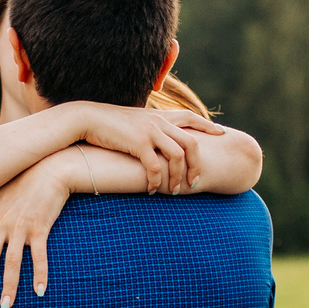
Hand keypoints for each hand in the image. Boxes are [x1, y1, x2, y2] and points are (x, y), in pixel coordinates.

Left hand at [0, 149, 76, 307]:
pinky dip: (40, 275)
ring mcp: (20, 227)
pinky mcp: (40, 229)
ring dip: (8, 288)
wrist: (49, 168)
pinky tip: (40, 292)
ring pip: (11, 263)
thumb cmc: (23, 179)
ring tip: (5, 307)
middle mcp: (0, 224)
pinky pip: (39, 257)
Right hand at [74, 103, 221, 194]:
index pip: (191, 117)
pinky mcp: (137, 143)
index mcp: (159, 116)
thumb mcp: (133, 121)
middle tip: (195, 183)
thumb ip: (149, 127)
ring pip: (178, 156)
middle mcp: (159, 122)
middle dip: (197, 165)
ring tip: (174, 192)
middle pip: (192, 143)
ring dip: (178, 177)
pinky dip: (156, 181)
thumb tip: (157, 139)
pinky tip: (151, 191)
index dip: (208, 125)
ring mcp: (149, 131)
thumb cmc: (108, 124)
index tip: (221, 133)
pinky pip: (155, 166)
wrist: (87, 118)